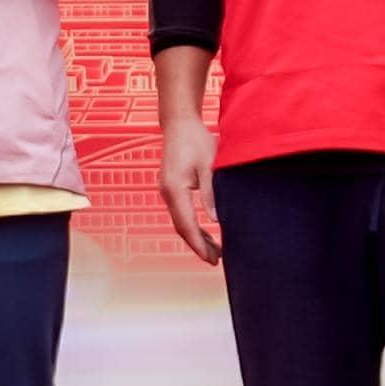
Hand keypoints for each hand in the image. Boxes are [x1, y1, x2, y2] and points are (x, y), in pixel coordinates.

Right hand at [156, 113, 223, 265]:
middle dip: (198, 246)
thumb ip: (212, 193)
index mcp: (175, 188)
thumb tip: (216, 220)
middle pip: (181, 227)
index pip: (186, 224)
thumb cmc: (197, 140)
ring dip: (196, 237)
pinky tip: (206, 232)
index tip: (210, 259)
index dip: (199, 244)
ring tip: (216, 251)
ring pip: (181, 222)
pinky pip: (181, 213)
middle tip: (216, 261)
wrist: (179, 123)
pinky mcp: (172, 188)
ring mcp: (167, 191)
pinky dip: (193, 226)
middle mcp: (167, 192)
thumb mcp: (210, 166)